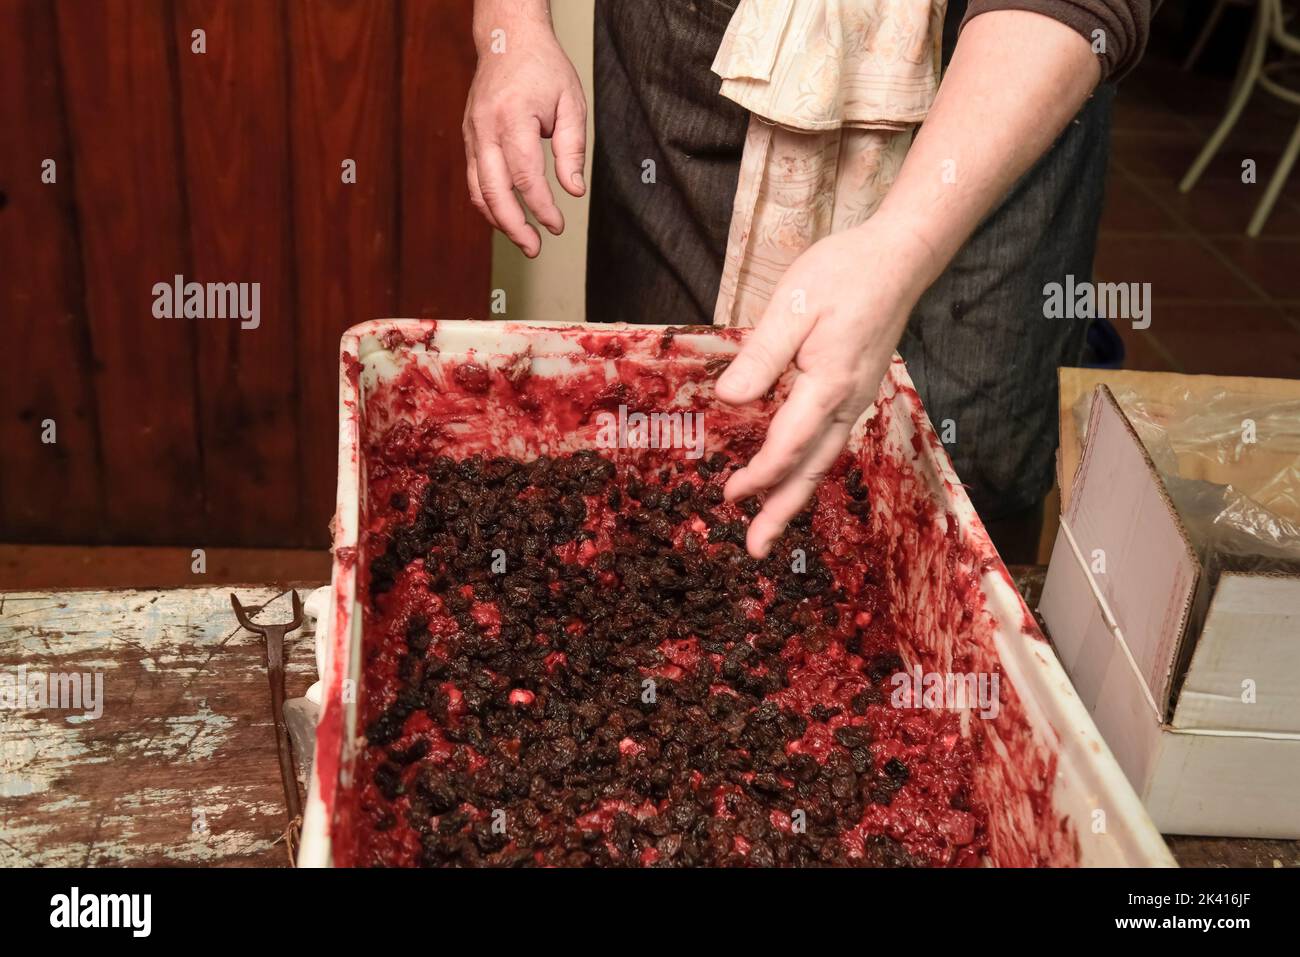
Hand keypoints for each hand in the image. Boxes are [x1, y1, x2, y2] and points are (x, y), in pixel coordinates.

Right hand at [462, 20, 586, 257]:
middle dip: (515, 226)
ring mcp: (472, 134)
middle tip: (535, 248)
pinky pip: (475, 180)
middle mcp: (485, 128)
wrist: (507, 39)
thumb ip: (572, 150)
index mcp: (513, 117)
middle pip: (494, 191)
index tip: (557, 225)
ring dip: (499, 221)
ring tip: (523, 240)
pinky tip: (508, 217)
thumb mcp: (571, 103)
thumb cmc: (543, 68)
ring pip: (478, 190)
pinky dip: (490, 204)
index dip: (542, 207)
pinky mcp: (469, 139)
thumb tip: (573, 191)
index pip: (525, 176)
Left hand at [715, 219, 934, 557]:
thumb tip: (729, 399)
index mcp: (829, 384)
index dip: (760, 474)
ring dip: (794, 495)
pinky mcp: (855, 391)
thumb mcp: (794, 306)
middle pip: (812, 469)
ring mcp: (856, 400)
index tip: (731, 495)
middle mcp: (848, 402)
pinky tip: (791, 478)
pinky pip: (830, 442)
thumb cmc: (845, 274)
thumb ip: (762, 356)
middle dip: (782, 511)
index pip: (790, 445)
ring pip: (823, 460)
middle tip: (755, 549)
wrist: (900, 259)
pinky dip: (808, 468)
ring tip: (768, 526)